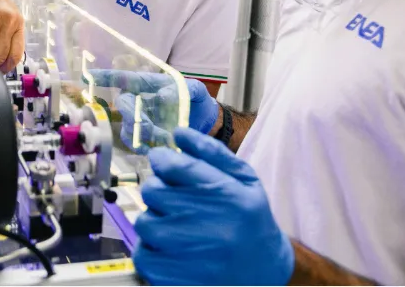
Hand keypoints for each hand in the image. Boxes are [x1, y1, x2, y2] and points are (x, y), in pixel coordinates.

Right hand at [107, 72, 219, 151]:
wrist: (206, 123)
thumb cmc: (197, 101)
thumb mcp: (196, 90)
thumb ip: (186, 89)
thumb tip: (163, 96)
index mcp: (148, 85)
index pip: (124, 78)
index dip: (106, 77)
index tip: (89, 76)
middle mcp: (140, 101)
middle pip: (123, 104)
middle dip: (129, 113)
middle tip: (145, 123)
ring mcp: (141, 121)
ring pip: (127, 127)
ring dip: (141, 132)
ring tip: (162, 137)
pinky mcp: (145, 139)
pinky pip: (134, 143)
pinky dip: (143, 146)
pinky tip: (157, 147)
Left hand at [133, 128, 294, 285]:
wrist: (263, 273)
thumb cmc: (250, 220)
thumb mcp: (244, 179)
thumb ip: (210, 151)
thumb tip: (178, 132)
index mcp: (220, 193)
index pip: (168, 163)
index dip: (163, 160)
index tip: (168, 166)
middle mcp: (199, 220)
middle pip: (151, 189)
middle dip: (161, 191)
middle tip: (179, 203)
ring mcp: (181, 251)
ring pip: (143, 221)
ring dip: (157, 222)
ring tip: (181, 230)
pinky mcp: (168, 276)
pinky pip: (141, 253)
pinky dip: (152, 250)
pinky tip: (175, 251)